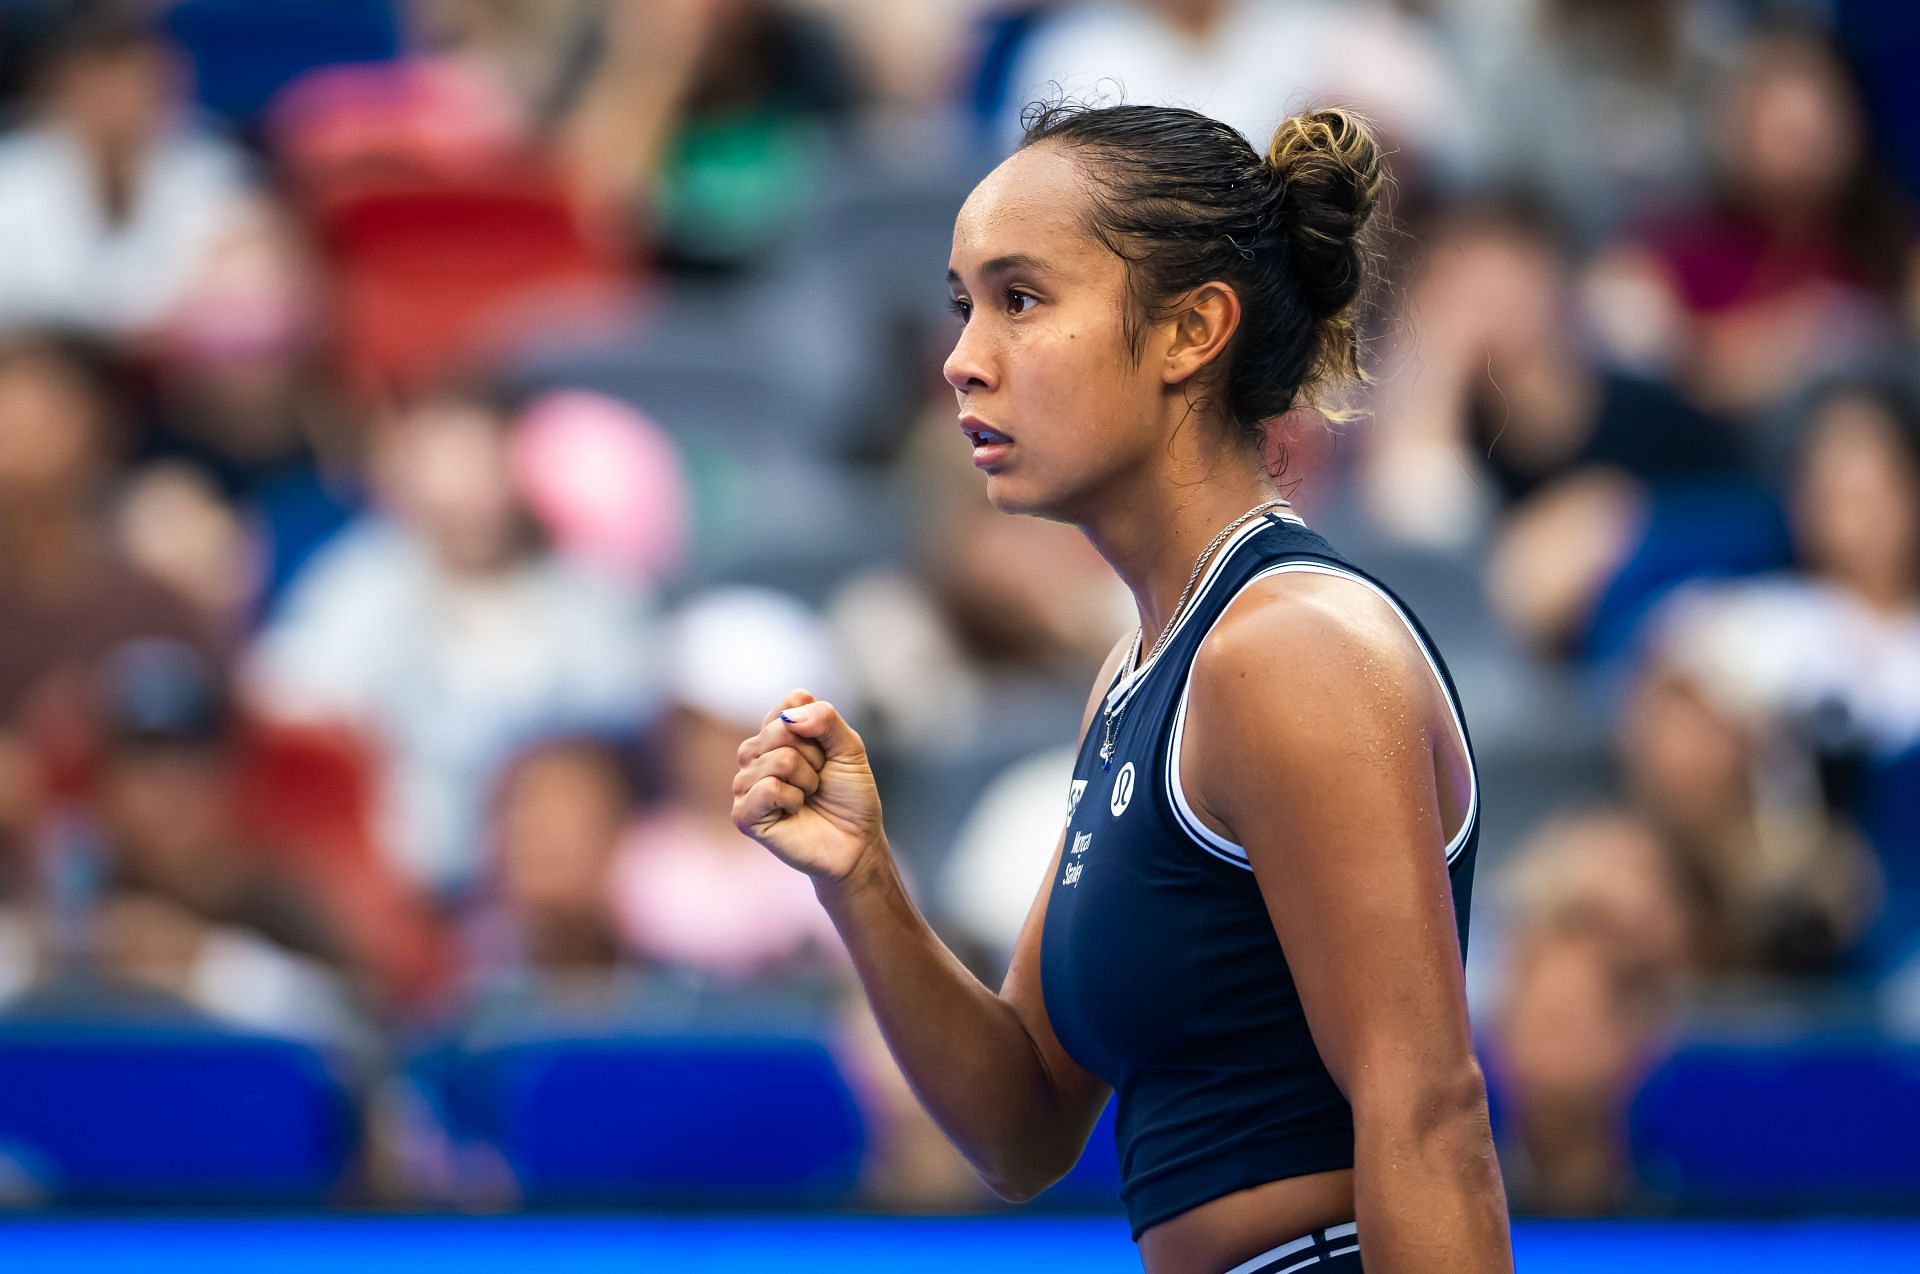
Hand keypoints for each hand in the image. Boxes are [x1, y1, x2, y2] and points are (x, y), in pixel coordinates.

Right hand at [733, 690, 884, 883]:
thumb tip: (790, 718)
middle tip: (819, 780)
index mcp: (775, 733)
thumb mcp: (849, 748)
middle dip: (815, 756)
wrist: (856, 843)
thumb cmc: (850, 796)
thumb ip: (825, 719)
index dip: (820, 727)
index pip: (792, 702)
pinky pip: (769, 788)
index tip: (827, 753)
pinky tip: (794, 812)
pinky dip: (793, 800)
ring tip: (808, 797)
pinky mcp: (743, 814)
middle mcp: (754, 754)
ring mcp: (745, 783)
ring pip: (780, 759)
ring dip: (808, 781)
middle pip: (784, 729)